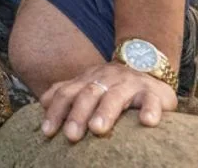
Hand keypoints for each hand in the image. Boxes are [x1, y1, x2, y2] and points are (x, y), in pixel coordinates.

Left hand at [39, 62, 177, 142]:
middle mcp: (107, 79)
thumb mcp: (89, 85)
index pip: (67, 93)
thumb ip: (68, 92)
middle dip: (78, 114)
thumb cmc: (113, 85)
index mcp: (88, 80)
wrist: (147, 63)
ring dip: (105, 112)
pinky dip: (150, 110)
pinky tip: (147, 122)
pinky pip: (152, 100)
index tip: (48, 132)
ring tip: (98, 129)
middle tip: (71, 135)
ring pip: (116, 96)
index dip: (56, 111)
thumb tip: (43, 102)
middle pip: (89, 94)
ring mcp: (130, 84)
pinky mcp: (154, 92)